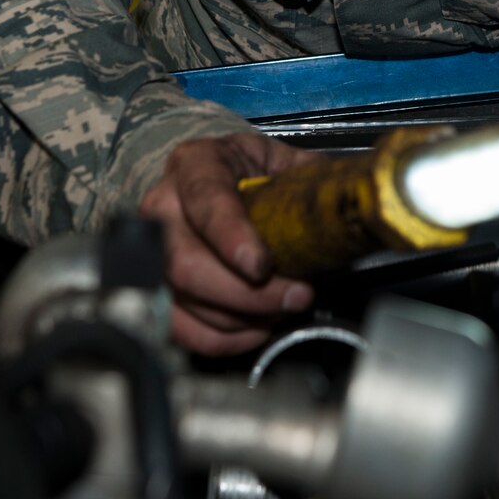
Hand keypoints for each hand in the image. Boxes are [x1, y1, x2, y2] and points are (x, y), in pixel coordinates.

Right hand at [137, 132, 325, 355]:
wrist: (209, 180)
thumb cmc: (245, 172)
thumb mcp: (277, 158)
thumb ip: (307, 176)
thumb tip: (346, 202)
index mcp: (196, 164)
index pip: (205, 201)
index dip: (231, 237)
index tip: (261, 266)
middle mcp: (164, 206)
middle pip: (188, 264)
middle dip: (248, 293)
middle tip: (297, 296)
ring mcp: (151, 250)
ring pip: (184, 301)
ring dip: (242, 318)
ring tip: (282, 310)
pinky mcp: (155, 287)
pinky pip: (179, 328)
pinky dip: (222, 339)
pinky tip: (255, 328)